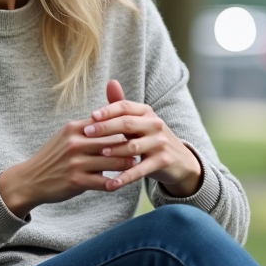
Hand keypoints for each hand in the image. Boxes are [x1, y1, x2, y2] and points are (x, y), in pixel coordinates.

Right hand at [0, 115, 135, 217]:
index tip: (137, 131)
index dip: (123, 128)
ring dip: (127, 165)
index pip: (106, 124)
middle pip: (113, 142)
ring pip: (112, 162)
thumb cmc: (52, 157)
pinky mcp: (76, 181)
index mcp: (73, 128)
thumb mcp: (65, 136)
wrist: (30, 179)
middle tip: (144, 149)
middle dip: (130, 146)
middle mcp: (75, 143)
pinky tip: (121, 183)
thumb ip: (87, 129)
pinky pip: (104, 182)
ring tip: (137, 166)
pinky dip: (115, 183)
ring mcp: (75, 162)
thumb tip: (111, 122)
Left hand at [82, 80, 202, 195]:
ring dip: (116, 150)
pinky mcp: (163, 161)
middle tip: (86, 132)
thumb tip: (111, 82)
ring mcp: (160, 143)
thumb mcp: (138, 121)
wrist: (179, 161)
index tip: (91, 116)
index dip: (108, 110)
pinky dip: (126, 176)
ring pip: (134, 146)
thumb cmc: (149, 138)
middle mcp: (155, 125)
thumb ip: (121, 105)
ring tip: (100, 153)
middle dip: (106, 128)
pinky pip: (141, 169)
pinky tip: (113, 182)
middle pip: (127, 124)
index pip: (125, 107)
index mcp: (146, 112)